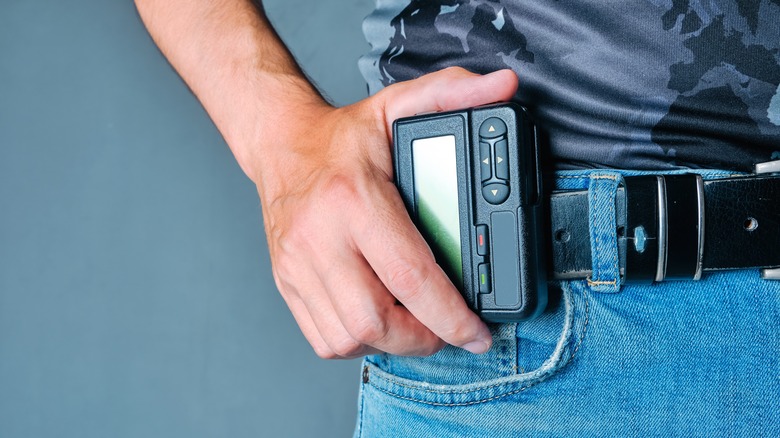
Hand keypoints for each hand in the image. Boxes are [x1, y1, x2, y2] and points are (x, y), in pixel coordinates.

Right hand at [253, 67, 518, 358]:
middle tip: (447, 329)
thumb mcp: (398, 104)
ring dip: (390, 344)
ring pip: (347, 337)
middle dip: (422, 338)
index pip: (411, 275)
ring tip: (414, 326)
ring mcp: (298, 265)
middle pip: (376, 319)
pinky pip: (323, 338)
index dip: (451, 315)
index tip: (477, 333)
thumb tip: (504, 87)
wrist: (281, 146)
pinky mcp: (287, 282)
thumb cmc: (342, 137)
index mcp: (355, 200)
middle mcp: (321, 238)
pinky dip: (357, 342)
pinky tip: (377, 320)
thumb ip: (453, 93)